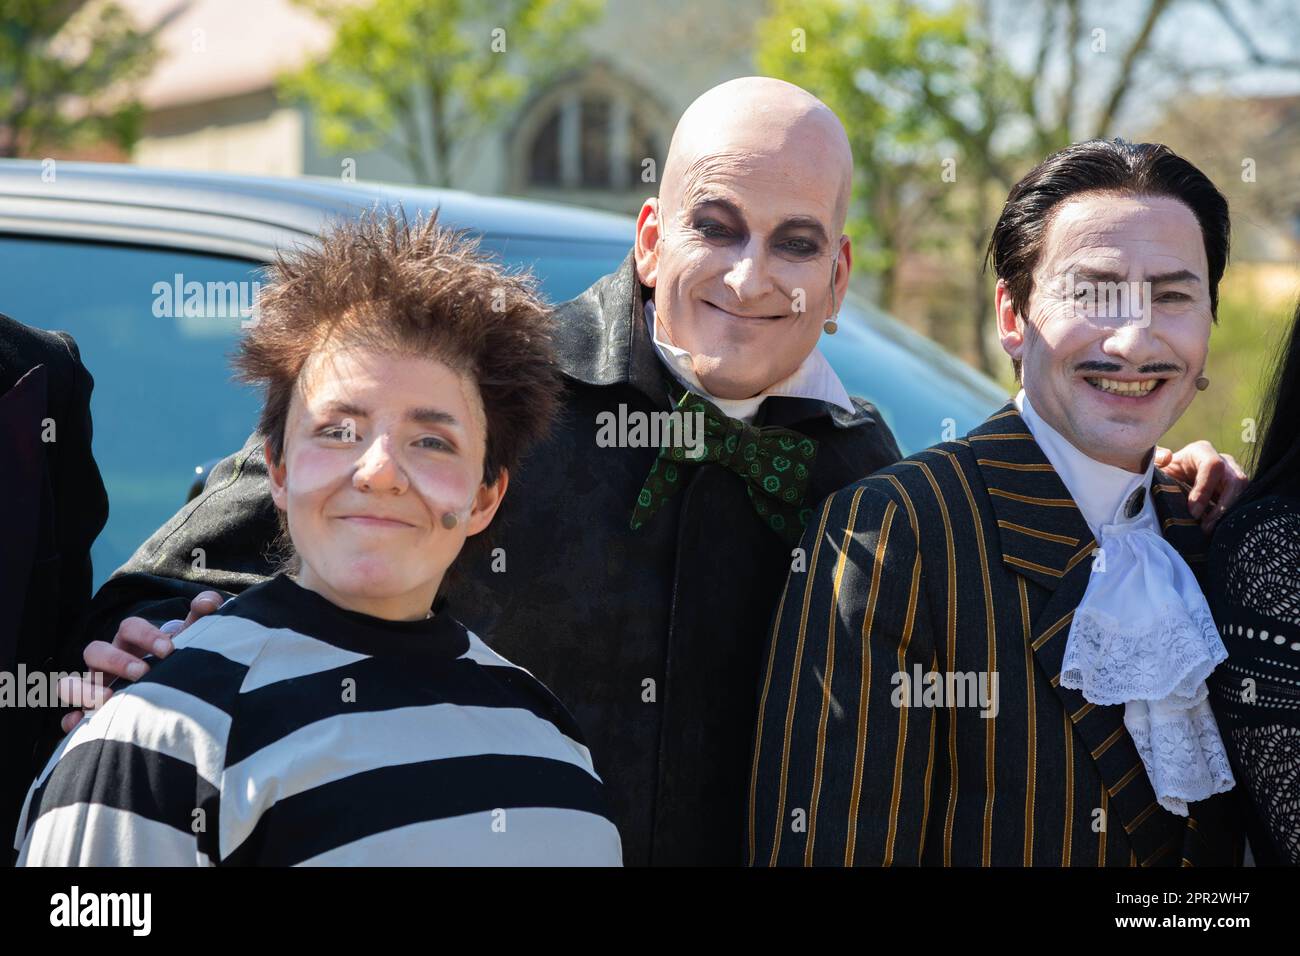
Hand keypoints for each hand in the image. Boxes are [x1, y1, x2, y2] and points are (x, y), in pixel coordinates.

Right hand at [58, 591, 225, 732]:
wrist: (176, 690)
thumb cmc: (177, 660)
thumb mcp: (190, 639)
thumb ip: (202, 618)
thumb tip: (208, 602)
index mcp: (131, 641)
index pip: (129, 627)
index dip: (146, 635)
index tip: (169, 650)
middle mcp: (108, 661)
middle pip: (95, 650)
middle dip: (116, 660)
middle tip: (143, 672)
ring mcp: (96, 686)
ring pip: (71, 683)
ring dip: (85, 689)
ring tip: (108, 699)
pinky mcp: (92, 712)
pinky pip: (71, 717)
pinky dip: (72, 721)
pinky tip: (83, 723)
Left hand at [1152, 441, 1247, 533]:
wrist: (1171, 483)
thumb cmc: (1162, 474)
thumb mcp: (1156, 467)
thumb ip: (1156, 460)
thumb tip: (1167, 457)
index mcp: (1202, 451)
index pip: (1213, 466)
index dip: (1205, 489)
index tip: (1193, 511)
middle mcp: (1223, 461)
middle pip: (1236, 481)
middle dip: (1222, 506)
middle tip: (1206, 527)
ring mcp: (1234, 476)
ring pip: (1243, 493)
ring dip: (1228, 513)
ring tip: (1211, 530)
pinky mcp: (1237, 492)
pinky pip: (1242, 503)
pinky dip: (1230, 517)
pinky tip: (1217, 529)